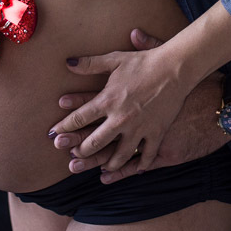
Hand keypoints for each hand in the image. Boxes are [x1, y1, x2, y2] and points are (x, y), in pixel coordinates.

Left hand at [50, 30, 227, 179]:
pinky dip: (137, 166)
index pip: (79, 118)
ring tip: (99, 168)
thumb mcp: (115, 59)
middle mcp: (120, 118)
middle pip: (94, 142)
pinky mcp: (156, 134)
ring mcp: (139, 128)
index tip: (53, 134)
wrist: (176, 68)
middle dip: (80, 150)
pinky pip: (146, 156)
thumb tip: (68, 63)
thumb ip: (90, 64)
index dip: (64, 127)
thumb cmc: (145, 62)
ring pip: (118, 155)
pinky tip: (131, 171)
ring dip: (106, 163)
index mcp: (108, 99)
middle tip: (72, 156)